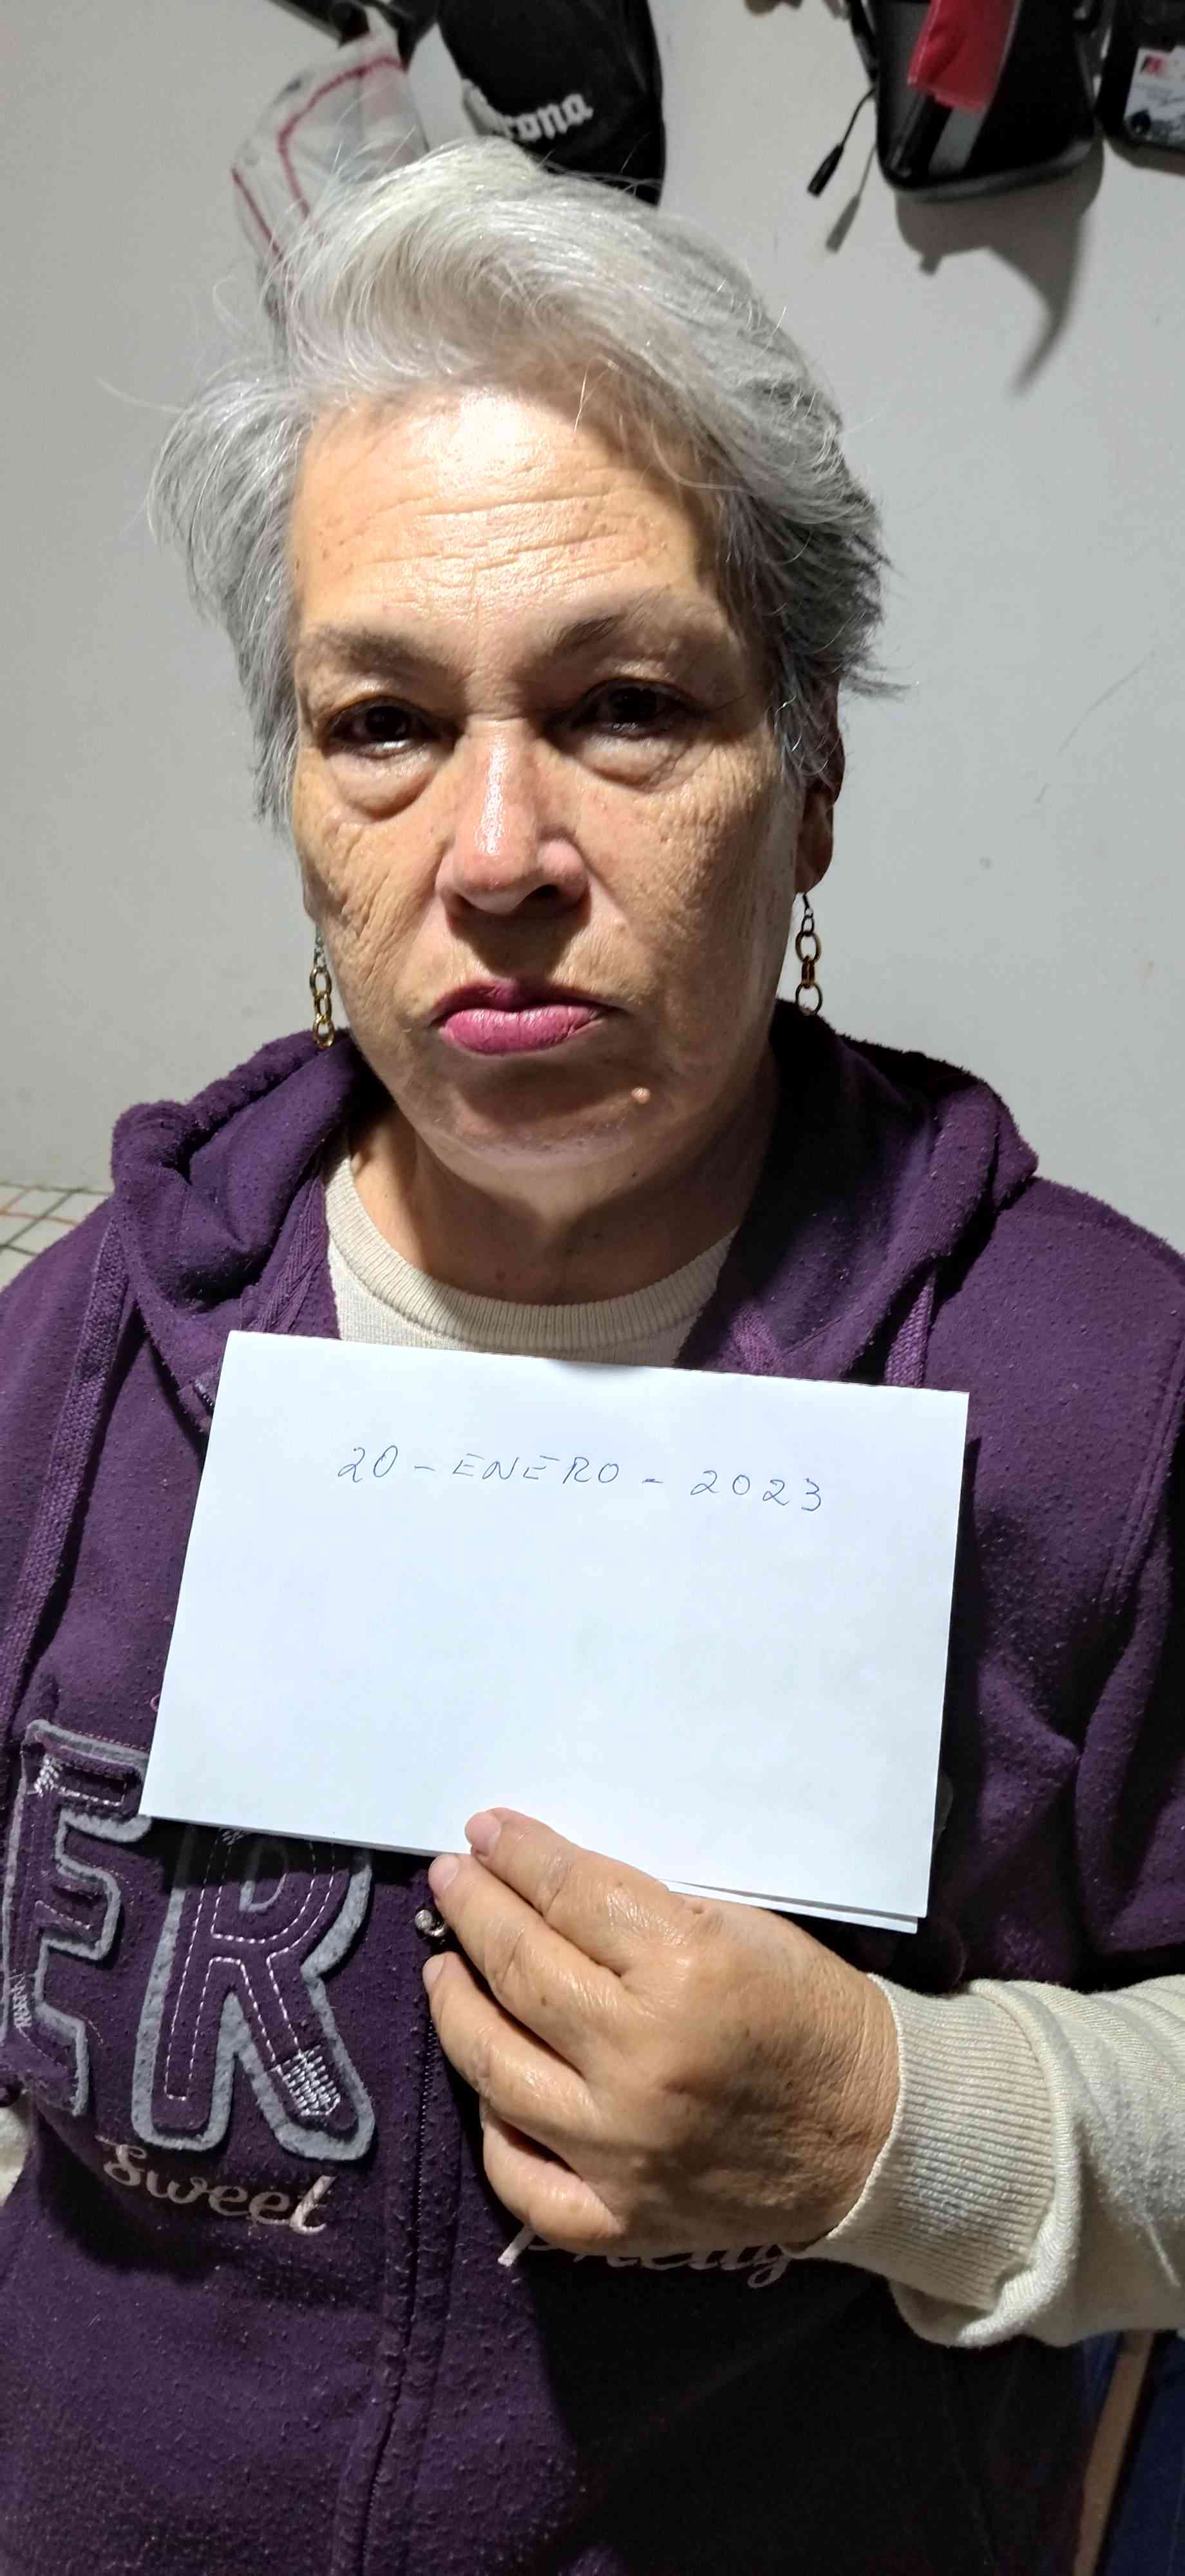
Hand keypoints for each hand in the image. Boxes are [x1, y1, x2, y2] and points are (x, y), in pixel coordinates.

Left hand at [422, 1809, 898, 2258]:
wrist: (875, 2135)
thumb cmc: (810, 2013)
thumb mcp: (740, 1927)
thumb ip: (640, 1910)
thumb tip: (543, 1880)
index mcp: (685, 1973)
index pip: (568, 1896)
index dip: (518, 1855)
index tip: (484, 1834)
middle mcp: (642, 2064)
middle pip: (520, 1971)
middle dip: (475, 1912)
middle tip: (451, 1880)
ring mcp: (623, 2150)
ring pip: (495, 2069)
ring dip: (456, 2006)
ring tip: (444, 1968)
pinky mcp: (620, 2219)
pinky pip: (520, 2178)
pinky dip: (492, 2128)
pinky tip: (487, 2086)